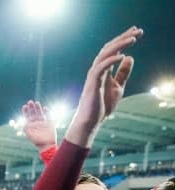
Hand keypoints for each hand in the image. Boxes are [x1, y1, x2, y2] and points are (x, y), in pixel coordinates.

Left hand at [22, 101, 55, 150]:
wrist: (47, 145)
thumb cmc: (37, 141)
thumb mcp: (29, 135)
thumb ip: (26, 129)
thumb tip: (24, 124)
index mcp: (31, 125)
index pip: (27, 116)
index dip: (26, 111)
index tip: (24, 106)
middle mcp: (37, 123)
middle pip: (34, 113)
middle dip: (32, 108)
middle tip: (30, 102)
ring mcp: (43, 122)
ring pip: (40, 113)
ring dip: (38, 108)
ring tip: (36, 102)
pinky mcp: (50, 123)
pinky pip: (49, 116)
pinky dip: (47, 112)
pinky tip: (45, 108)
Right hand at [66, 26, 141, 146]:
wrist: (91, 120)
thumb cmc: (102, 105)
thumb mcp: (118, 86)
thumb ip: (122, 73)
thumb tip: (129, 57)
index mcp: (103, 70)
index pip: (113, 50)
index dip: (124, 40)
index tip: (136, 32)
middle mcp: (97, 69)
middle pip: (109, 48)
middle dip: (123, 38)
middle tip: (137, 30)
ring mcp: (93, 76)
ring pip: (104, 55)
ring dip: (119, 45)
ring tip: (133, 39)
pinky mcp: (92, 83)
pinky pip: (101, 68)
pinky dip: (111, 60)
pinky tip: (122, 55)